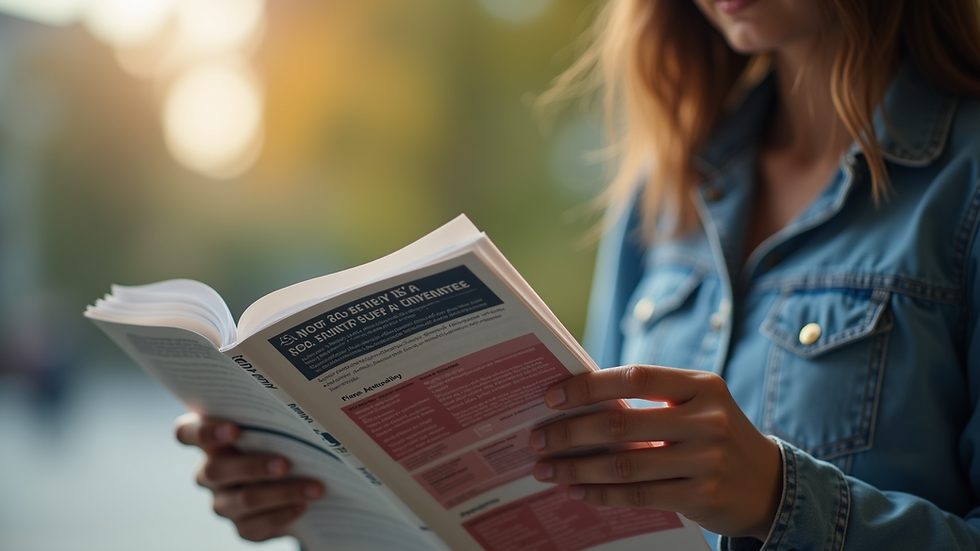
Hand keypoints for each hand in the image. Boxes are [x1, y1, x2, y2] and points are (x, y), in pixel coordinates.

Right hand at [174, 413, 324, 541]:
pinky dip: (283, 514)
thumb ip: (270, 420)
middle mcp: (209, 472)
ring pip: (243, 500)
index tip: (234, 428)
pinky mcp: (243, 527)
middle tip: (285, 464)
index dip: (204, 432)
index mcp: (210, 442)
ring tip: (312, 487)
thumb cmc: (280, 444)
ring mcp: (223, 502)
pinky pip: (257, 525)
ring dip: (281, 493)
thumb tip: (298, 409)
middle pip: (215, 471)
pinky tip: (304, 504)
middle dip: (251, 467)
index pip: (186, 433)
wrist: (295, 484)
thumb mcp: (273, 430)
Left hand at [528, 365, 781, 540]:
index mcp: (701, 385)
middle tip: (537, 439)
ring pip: (624, 464)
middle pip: (621, 422)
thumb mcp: (696, 405)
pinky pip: (639, 495)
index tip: (551, 396)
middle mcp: (707, 419)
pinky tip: (577, 490)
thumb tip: (578, 401)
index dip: (589, 385)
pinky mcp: (702, 496)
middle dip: (570, 432)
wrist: (770, 483)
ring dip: (577, 467)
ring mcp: (707, 459)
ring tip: (547, 468)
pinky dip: (601, 494)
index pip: (635, 377)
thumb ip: (650, 400)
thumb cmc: (715, 435)